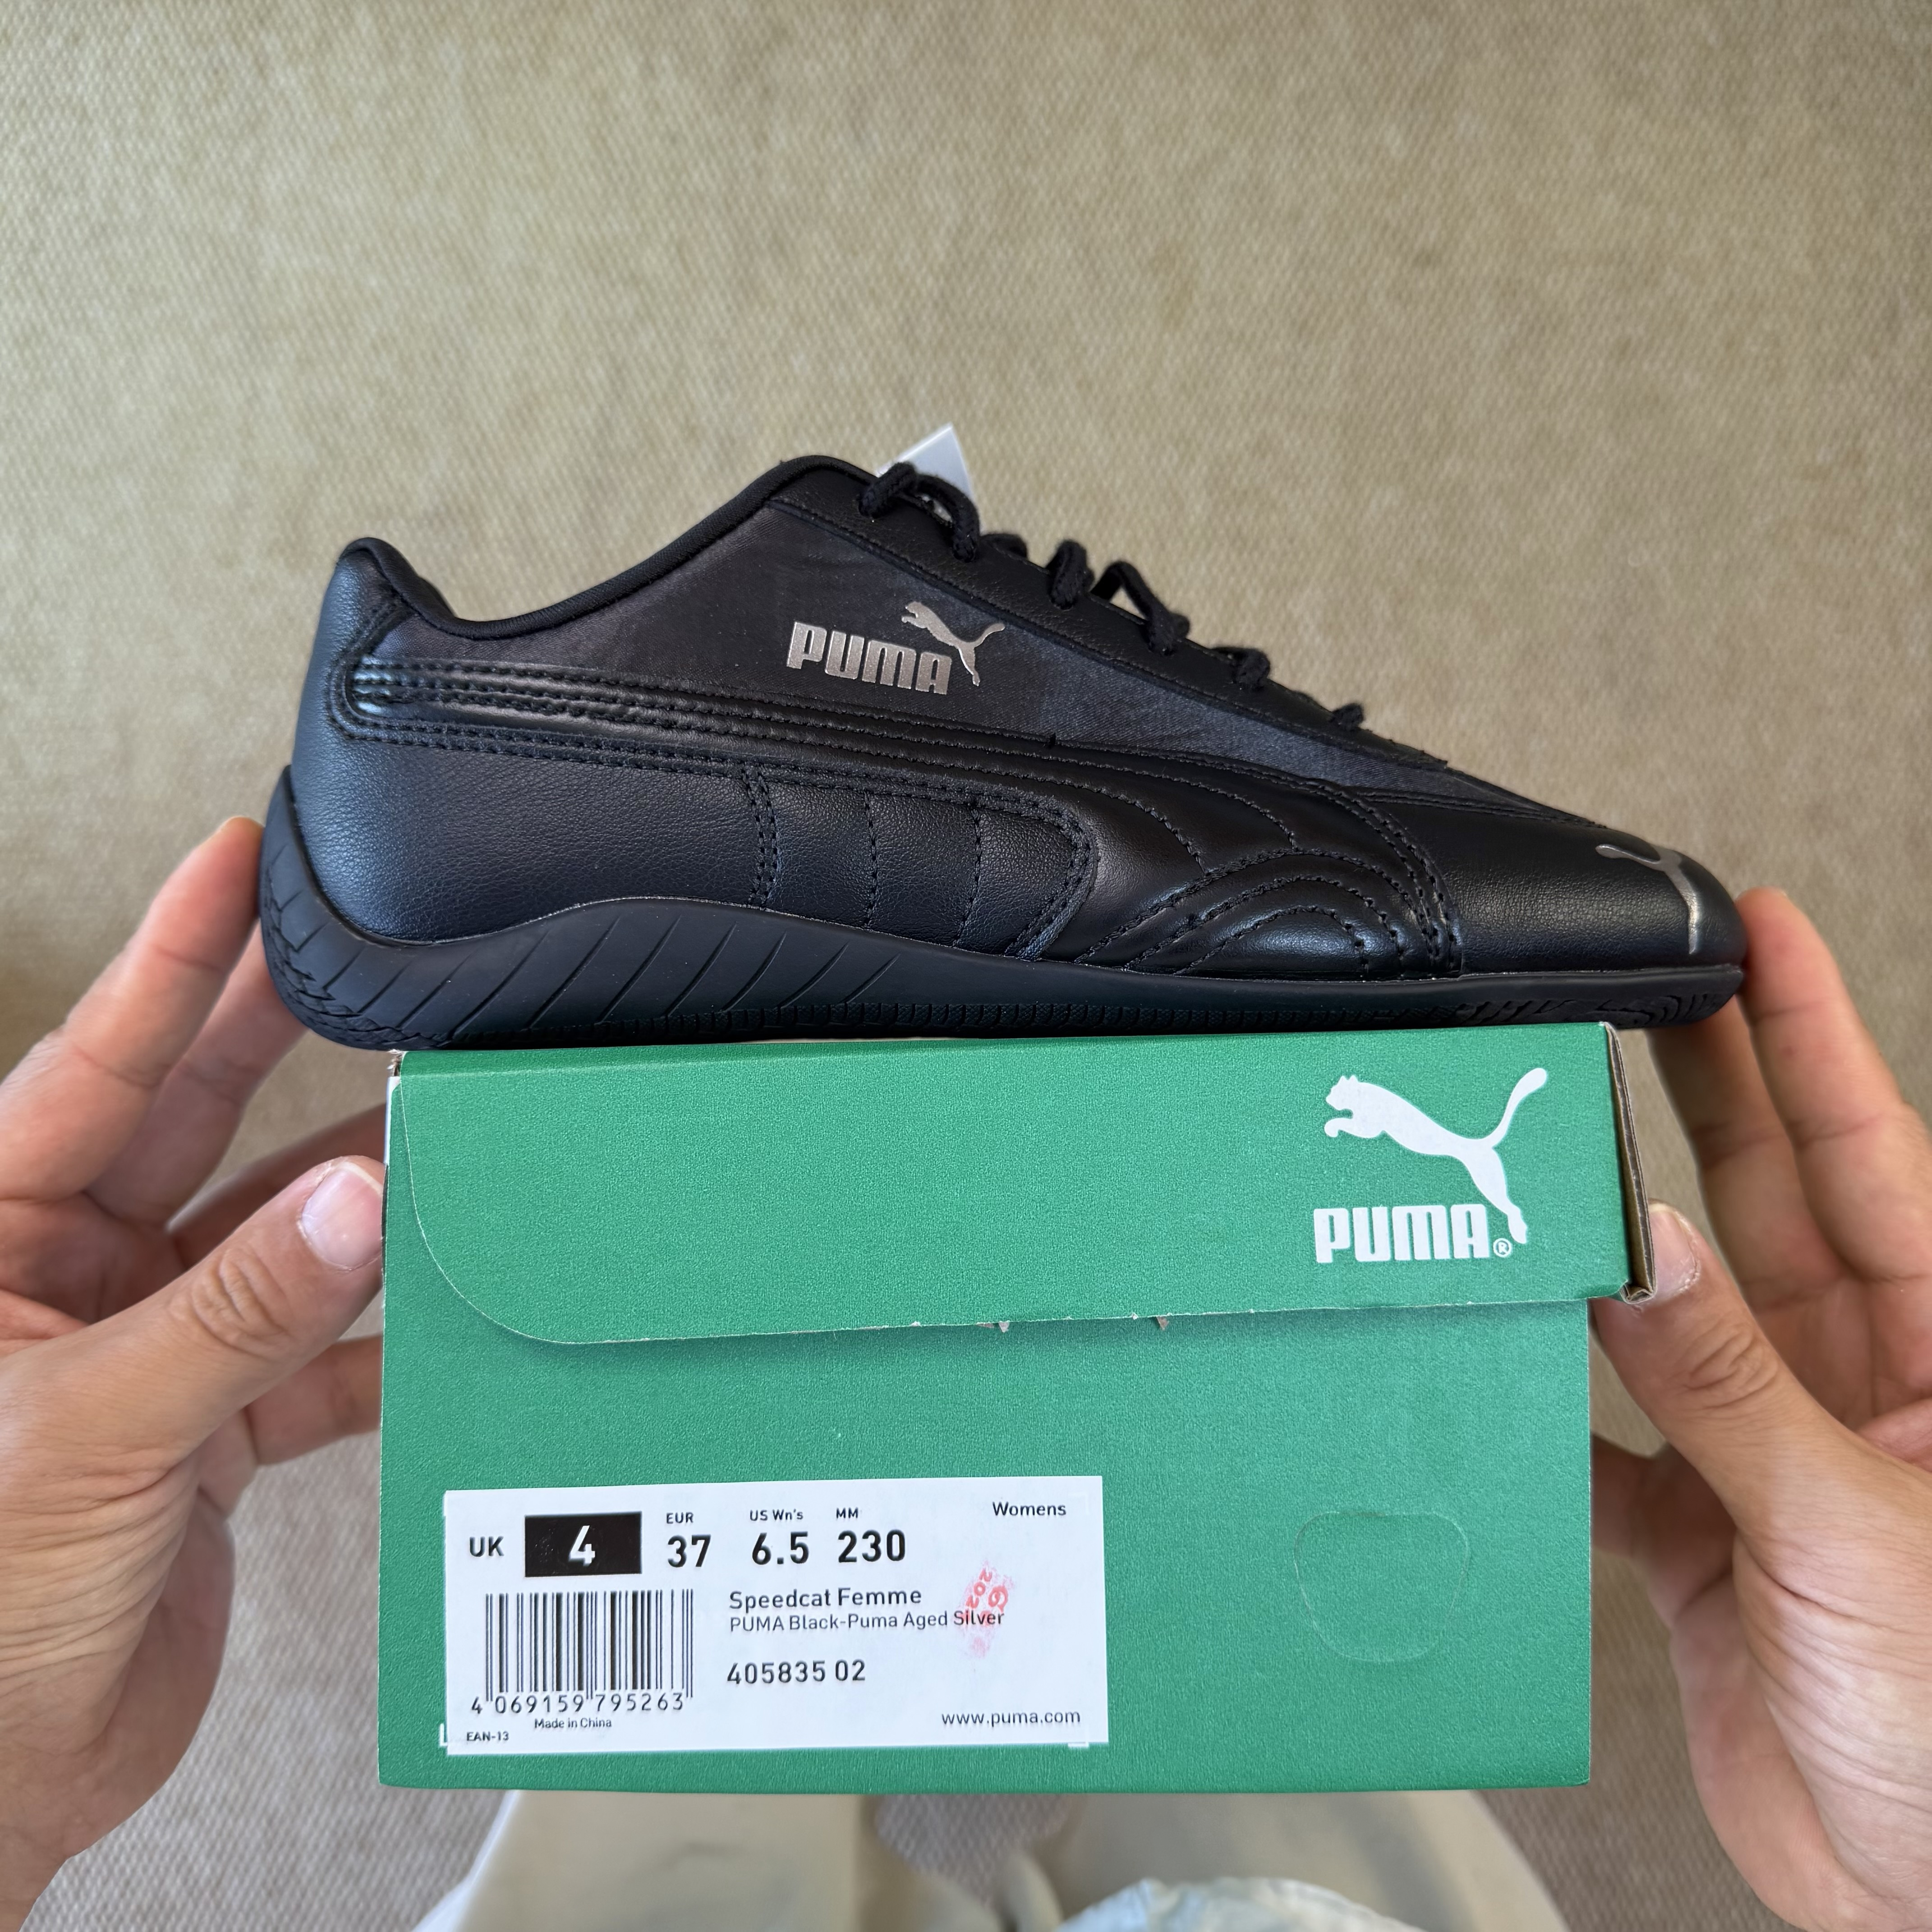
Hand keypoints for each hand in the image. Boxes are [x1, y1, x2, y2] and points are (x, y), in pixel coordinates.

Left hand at [0, 819, 385, 1927]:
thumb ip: (232, 1316)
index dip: (171, 957)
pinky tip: (442, 1316)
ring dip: (354, 1199)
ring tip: (441, 1128)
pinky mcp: (210, 1427)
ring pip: (271, 1236)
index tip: (237, 861)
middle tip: (356, 949)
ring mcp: (148, 1350)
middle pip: (188, 1122)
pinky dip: (381, 1341)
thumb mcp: (89, 1436)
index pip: (90, 1063)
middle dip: (274, 1038)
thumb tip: (352, 1205)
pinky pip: (315, 1354)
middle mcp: (68, 1280)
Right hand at [1593, 889, 1931, 1931]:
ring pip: (1676, 1318)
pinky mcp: (1707, 1541)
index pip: (1871, 1153)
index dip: (1811, 1034)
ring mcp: (1777, 1462)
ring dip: (1604, 1250)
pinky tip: (1500, 1381)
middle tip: (1641, 993)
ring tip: (1536, 1161)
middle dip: (1704, 1095)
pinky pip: (1611, 1449)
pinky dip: (1550, 1419)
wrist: (1923, 1905)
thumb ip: (1733, 1391)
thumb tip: (1642, 1255)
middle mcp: (1860, 1393)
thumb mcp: (1852, 1538)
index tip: (1758, 930)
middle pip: (1769, 1206)